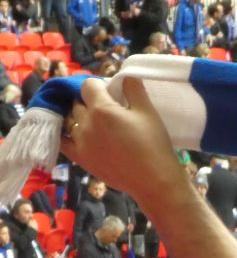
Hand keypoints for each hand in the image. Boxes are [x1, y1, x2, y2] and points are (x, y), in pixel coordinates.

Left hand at [60, 78, 186, 205]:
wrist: (154, 180)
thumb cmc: (154, 144)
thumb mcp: (149, 112)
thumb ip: (134, 90)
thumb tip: (126, 77)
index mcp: (102, 109)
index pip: (89, 85)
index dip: (100, 85)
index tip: (112, 93)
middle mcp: (85, 123)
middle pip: (78, 102)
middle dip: (90, 101)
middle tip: (108, 109)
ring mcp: (79, 141)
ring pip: (70, 119)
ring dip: (80, 116)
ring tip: (96, 123)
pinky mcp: (80, 157)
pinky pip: (62, 140)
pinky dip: (65, 133)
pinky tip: (75, 133)